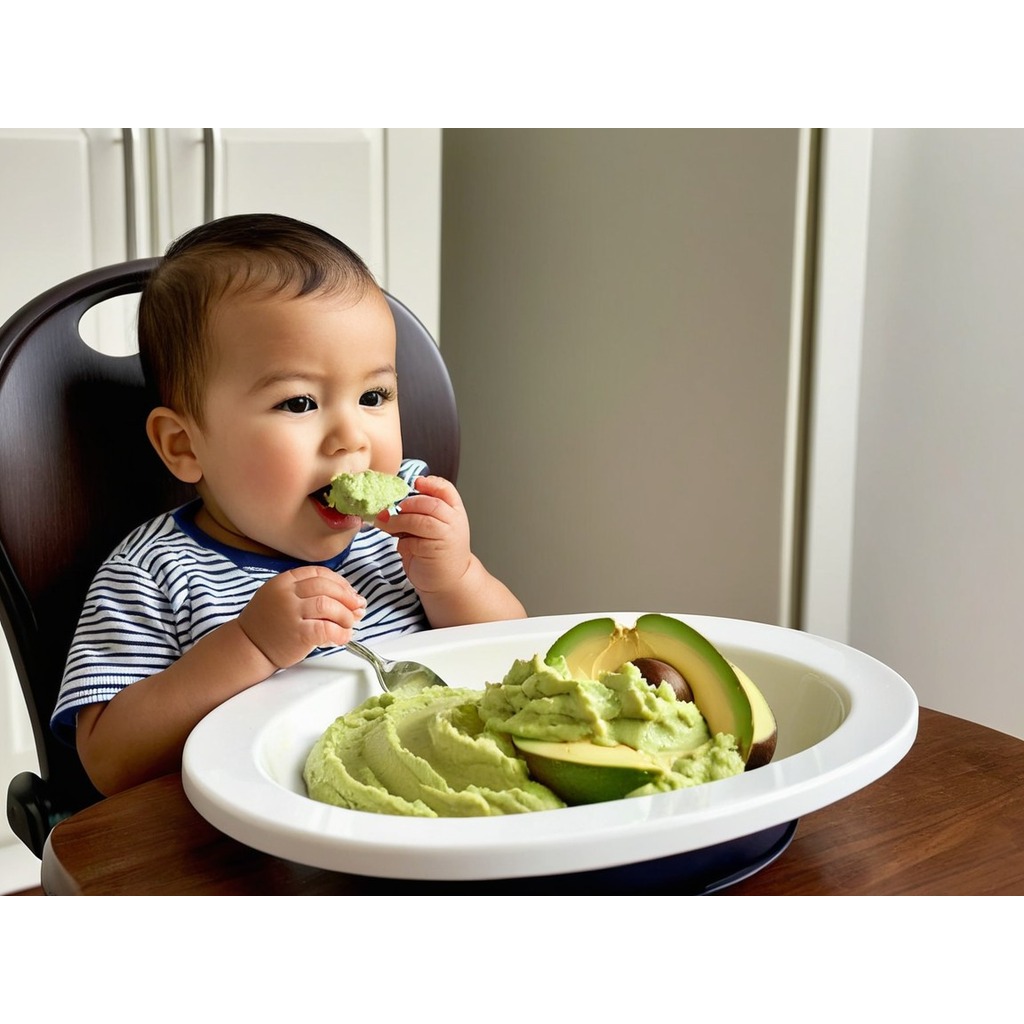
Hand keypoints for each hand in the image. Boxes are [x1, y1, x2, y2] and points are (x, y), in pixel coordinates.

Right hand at [237, 565, 365, 668]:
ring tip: (350, 623)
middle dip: (348, 597)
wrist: (248, 648)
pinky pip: (327, 628)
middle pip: (326, 587)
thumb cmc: (270, 625)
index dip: (340, 583)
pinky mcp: (297, 634)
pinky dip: (341, 632)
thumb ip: (309, 593)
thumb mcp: (282, 598)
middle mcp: (286, 594)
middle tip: (358, 608)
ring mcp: (291, 613)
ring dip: (345, 614)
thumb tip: (351, 598)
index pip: (319, 573)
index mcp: (284, 581)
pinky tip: (344, 636)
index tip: (350, 593)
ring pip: (328, 605)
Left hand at [377, 475, 472, 594]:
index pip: (445, 489)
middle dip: (408, 503)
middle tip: (392, 508)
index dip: (430, 483)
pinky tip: (401, 545)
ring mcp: (446, 537)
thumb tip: (390, 507)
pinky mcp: (434, 552)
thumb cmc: (437, 553)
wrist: (450, 581)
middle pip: (431, 503)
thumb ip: (419, 514)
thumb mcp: (432, 527)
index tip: (415, 483)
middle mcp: (454, 522)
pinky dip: (402, 542)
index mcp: (455, 512)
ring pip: (420, 520)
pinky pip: (413, 541)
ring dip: (399, 521)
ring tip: (386, 524)